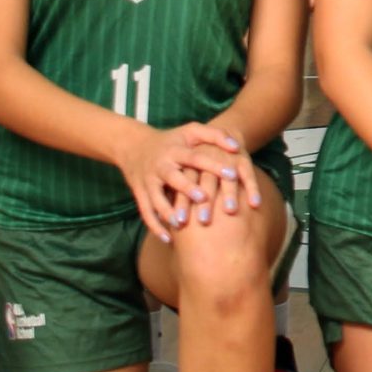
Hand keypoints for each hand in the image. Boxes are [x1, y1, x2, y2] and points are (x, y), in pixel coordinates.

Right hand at [115, 121, 242, 240]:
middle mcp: (160, 165)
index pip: (196, 157)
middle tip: (204, 198)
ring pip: (156, 198)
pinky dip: (155, 226)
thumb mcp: (191, 132)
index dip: (214, 164)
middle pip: (173, 177)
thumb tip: (237, 147)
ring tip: (181, 223)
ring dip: (167, 211)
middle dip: (187, 188)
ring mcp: (148, 181)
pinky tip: (169, 240)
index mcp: (175, 150)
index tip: (232, 174)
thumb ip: (215, 136)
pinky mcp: (140, 194)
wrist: (134, 146)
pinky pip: (146, 213)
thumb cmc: (173, 140)